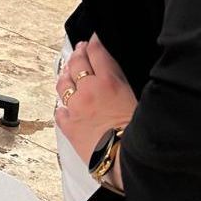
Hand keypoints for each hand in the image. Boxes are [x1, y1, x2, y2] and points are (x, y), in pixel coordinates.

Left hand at [55, 36, 137, 162]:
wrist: (125, 161)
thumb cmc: (141, 136)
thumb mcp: (140, 100)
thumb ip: (126, 85)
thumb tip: (121, 79)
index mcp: (109, 82)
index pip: (97, 52)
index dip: (94, 42)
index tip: (93, 38)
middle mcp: (88, 91)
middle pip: (77, 63)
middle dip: (78, 53)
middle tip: (80, 49)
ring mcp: (74, 107)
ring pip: (63, 83)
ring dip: (66, 73)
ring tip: (68, 70)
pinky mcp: (67, 125)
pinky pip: (59, 110)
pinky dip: (62, 104)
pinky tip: (64, 103)